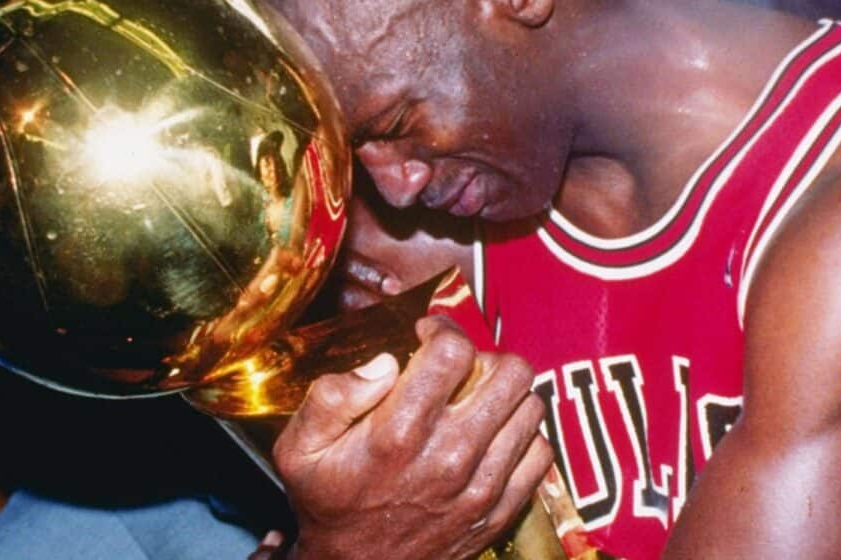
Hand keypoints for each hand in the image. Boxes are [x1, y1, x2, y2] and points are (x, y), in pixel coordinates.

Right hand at [273, 316, 551, 559]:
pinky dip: (522, 435)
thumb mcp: (300, 449)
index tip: (428, 336)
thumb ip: (331, 396)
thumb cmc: (328, 502)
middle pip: (509, 371)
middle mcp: (450, 455)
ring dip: (506, 394)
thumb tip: (385, 363)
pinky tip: (492, 435)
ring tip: (475, 400)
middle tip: (459, 369)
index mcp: (399, 432)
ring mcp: (482, 486)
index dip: (443, 330)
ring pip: (530, 406)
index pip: (453, 351)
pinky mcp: (500, 509)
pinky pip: (540, 452)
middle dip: (483, 358)